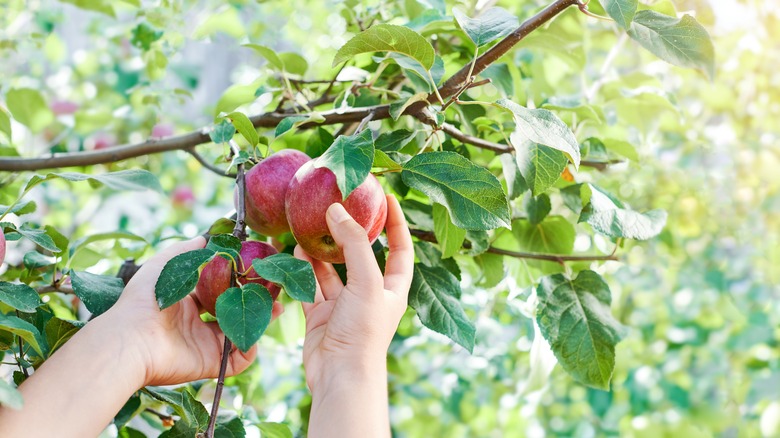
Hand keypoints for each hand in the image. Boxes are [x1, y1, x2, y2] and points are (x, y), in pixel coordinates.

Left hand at [102, 237, 283, 386]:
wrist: (132, 338)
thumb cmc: (143, 300)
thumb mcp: (162, 265)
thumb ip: (184, 250)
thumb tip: (204, 236)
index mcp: (187, 302)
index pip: (219, 291)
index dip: (238, 282)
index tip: (256, 271)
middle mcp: (198, 324)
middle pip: (234, 311)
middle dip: (255, 301)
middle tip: (274, 291)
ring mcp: (205, 344)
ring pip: (240, 332)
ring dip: (260, 321)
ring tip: (276, 308)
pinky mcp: (210, 363)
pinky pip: (238, 360)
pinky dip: (250, 349)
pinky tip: (256, 334)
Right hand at [294, 195, 413, 393]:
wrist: (339, 376)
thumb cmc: (363, 332)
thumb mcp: (367, 282)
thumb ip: (354, 244)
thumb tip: (336, 209)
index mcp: (392, 288)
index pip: (400, 249)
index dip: (396, 223)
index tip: (387, 197)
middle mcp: (369, 294)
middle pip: (362, 256)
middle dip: (351, 233)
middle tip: (338, 206)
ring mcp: (344, 305)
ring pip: (332, 270)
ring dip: (322, 250)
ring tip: (309, 226)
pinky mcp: (321, 316)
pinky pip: (311, 286)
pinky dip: (303, 270)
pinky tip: (295, 252)